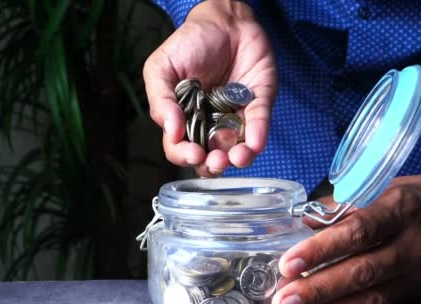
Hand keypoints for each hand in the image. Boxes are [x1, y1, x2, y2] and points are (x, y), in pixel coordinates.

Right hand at [143, 1, 276, 176]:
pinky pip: (259, 124)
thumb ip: (161, 100)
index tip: (192, 153)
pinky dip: (258, 135)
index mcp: (184, 119)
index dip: (185, 155)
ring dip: (238, 157)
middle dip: (213, 165)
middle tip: (215, 160)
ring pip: (238, 148)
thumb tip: (171, 132)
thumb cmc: (189, 43)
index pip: (181, 148)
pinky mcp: (259, 103)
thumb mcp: (161, 68)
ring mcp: (236, 115)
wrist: (221, 20)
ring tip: (237, 156)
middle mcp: (210, 123)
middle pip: (211, 157)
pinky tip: (254, 143)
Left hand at [271, 153, 420, 303]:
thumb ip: (341, 205)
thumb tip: (301, 222)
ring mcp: (419, 271)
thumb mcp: (381, 186)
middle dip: (318, 290)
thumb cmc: (415, 194)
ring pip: (372, 297)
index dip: (321, 250)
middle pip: (362, 270)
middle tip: (283, 302)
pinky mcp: (420, 290)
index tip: (287, 264)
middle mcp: (413, 242)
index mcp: (400, 207)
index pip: (357, 231)